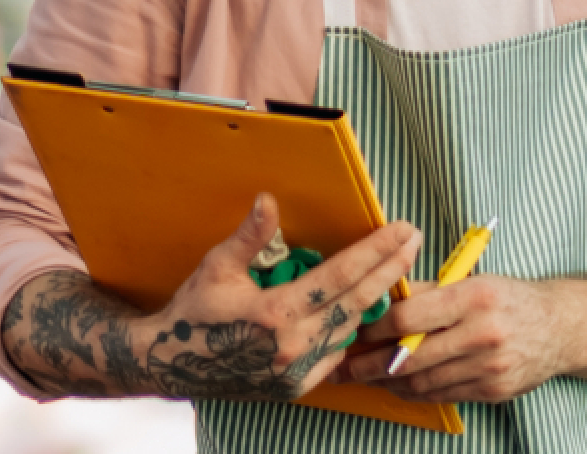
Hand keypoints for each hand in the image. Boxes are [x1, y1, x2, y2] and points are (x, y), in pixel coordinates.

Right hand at [132, 192, 422, 401]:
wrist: (172, 363)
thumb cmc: (195, 310)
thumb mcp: (218, 265)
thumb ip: (251, 235)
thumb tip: (270, 201)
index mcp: (277, 312)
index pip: (341, 276)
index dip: (375, 251)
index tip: (401, 230)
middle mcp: (293, 344)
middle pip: (358, 301)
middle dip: (391, 268)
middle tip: (414, 241)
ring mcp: (297, 370)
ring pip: (351, 329)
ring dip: (376, 298)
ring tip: (396, 269)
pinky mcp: (296, 386)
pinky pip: (336, 354)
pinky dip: (351, 329)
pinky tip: (361, 309)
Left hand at [341, 275, 565, 403]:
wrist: (558, 327)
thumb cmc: (506, 297)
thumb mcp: (469, 279)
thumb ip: (426, 290)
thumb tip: (380, 296)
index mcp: (473, 298)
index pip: (410, 316)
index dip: (376, 327)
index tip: (353, 329)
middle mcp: (482, 334)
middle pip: (413, 356)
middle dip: (372, 364)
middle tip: (343, 366)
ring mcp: (490, 368)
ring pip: (425, 382)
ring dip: (389, 383)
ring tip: (364, 378)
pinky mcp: (494, 392)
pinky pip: (444, 395)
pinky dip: (415, 393)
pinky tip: (397, 386)